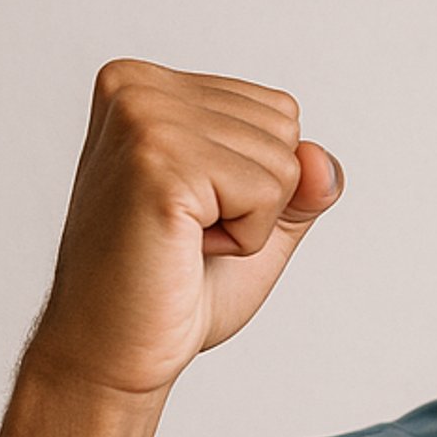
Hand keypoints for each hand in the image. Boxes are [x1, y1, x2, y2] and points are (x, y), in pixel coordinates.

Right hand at [28, 58, 342, 399]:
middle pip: (285, 128)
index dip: (259, 181)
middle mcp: (138, 86)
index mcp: (149, 84)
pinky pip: (269, 192)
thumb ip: (301, 180)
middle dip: (258, 199)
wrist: (114, 351)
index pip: (278, 111)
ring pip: (284, 162)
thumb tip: (322, 161)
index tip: (194, 213)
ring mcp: (144, 117)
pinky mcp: (159, 161)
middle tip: (188, 234)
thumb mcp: (259, 219)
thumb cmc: (172, 289)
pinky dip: (245, 239)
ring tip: (183, 242)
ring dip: (251, 223)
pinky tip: (186, 251)